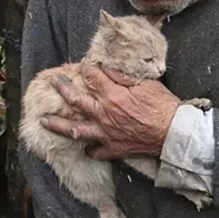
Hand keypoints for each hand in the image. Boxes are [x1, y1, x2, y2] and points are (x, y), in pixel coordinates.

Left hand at [40, 65, 180, 159]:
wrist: (174, 133)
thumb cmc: (164, 106)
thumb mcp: (147, 84)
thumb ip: (124, 76)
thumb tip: (106, 68)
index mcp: (113, 96)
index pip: (92, 77)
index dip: (87, 69)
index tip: (84, 66)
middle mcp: (104, 115)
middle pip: (76, 100)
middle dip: (62, 89)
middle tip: (53, 82)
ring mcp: (106, 134)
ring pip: (75, 130)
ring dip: (58, 125)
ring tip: (44, 121)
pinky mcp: (114, 148)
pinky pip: (95, 151)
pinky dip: (88, 149)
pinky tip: (85, 146)